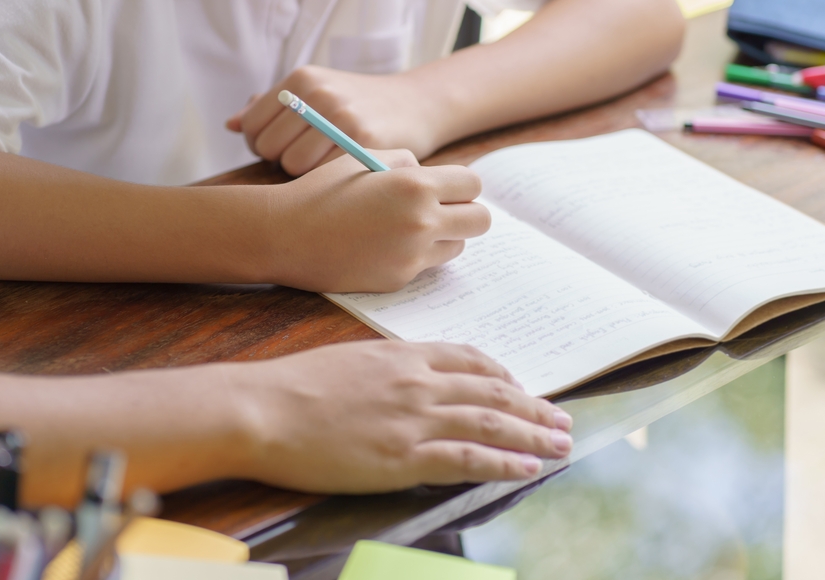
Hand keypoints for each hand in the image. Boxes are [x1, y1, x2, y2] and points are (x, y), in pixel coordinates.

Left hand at [227, 66, 447, 176]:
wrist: (418, 104)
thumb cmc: (359, 104)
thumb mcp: (317, 92)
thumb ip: (273, 107)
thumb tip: (231, 124)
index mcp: (301, 79)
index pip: (251, 125)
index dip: (259, 144)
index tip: (280, 148)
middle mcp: (318, 94)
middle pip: (267, 148)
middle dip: (279, 160)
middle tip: (304, 159)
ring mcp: (340, 118)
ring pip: (292, 165)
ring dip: (303, 173)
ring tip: (322, 166)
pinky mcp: (362, 142)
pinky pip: (322, 175)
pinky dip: (326, 180)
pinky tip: (339, 173)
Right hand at [227, 341, 573, 492]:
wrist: (263, 408)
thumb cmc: (292, 385)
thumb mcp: (348, 360)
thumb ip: (386, 369)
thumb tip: (407, 379)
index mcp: (404, 356)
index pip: (470, 360)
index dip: (503, 375)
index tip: (521, 387)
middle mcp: (419, 383)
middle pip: (493, 392)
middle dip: (533, 406)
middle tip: (561, 418)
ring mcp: (415, 420)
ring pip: (492, 423)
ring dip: (533, 434)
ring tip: (560, 443)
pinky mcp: (405, 457)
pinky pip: (469, 459)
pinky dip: (504, 463)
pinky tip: (527, 467)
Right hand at [263, 149, 489, 291]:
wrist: (285, 234)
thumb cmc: (322, 190)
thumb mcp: (365, 159)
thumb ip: (408, 163)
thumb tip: (433, 176)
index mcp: (416, 186)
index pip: (472, 184)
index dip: (460, 185)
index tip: (447, 187)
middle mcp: (421, 223)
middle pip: (480, 221)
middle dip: (466, 213)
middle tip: (443, 210)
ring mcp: (412, 256)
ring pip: (457, 246)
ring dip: (443, 236)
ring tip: (408, 227)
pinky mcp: (399, 279)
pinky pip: (425, 265)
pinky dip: (413, 256)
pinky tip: (382, 246)